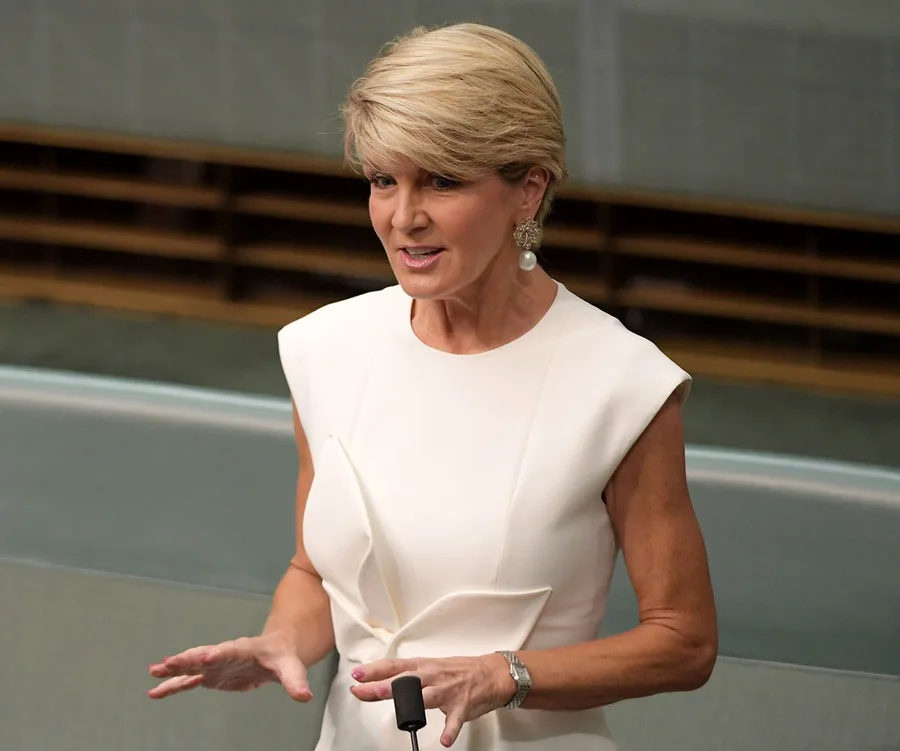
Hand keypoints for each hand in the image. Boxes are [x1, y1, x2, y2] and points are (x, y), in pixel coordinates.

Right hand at [147, 634, 311, 700]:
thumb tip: (304, 696)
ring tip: (153, 672)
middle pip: (203, 655)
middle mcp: (225, 654)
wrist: (276, 651)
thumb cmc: (283, 657)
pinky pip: (188, 681)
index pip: (229, 651)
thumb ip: (296, 681)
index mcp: (244, 649)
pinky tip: (154, 692)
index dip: (217, 654)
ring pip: (191, 667)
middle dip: (186, 659)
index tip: (204, 657)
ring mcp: (215, 664)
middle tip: (166, 663)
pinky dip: (172, 685)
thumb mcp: (291, 667)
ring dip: (173, 670)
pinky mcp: (210, 675)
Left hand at [349, 654, 515, 746]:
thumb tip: (382, 683)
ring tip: (400, 708)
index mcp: (424, 666)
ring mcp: (448, 690)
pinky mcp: (462, 705)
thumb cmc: (460, 671)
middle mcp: (433, 676)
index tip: (357, 675)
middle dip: (384, 686)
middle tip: (365, 690)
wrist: (492, 673)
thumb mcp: (431, 668)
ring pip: (426, 695)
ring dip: (413, 701)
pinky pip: (455, 720)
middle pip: (405, 681)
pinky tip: (444, 740)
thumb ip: (409, 677)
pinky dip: (450, 730)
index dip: (374, 670)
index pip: (394, 667)